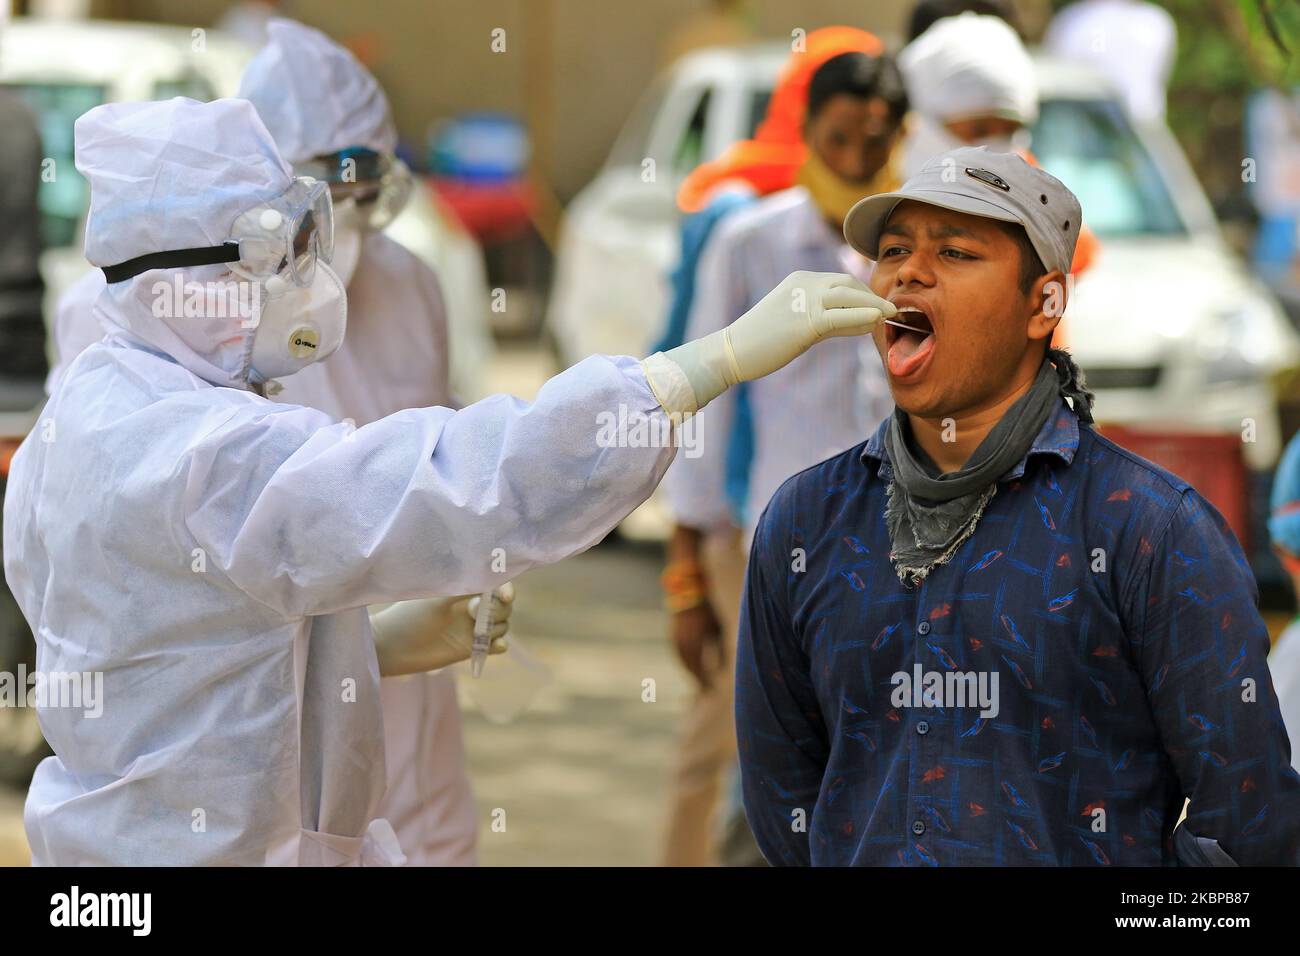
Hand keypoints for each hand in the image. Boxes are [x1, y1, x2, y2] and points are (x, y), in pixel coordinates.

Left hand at [371, 583, 513, 676]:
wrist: (393, 646)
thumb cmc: (410, 615)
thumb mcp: (438, 597)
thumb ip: (465, 587)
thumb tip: (492, 577)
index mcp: (464, 589)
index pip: (495, 584)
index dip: (506, 589)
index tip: (506, 596)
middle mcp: (471, 606)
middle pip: (504, 605)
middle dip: (499, 609)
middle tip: (475, 614)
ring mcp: (473, 628)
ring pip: (503, 625)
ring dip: (497, 628)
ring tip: (476, 633)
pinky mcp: (472, 648)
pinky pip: (497, 645)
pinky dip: (500, 645)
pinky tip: (494, 646)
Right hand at [652, 271, 894, 413]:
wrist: (733, 351)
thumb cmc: (760, 342)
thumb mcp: (794, 322)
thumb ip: (823, 318)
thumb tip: (855, 322)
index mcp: (800, 280)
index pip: (840, 281)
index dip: (862, 293)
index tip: (878, 307)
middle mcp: (805, 283)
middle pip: (849, 283)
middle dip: (872, 296)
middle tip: (891, 311)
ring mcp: (805, 300)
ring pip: (849, 295)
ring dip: (874, 304)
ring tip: (892, 315)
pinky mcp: (806, 321)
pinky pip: (841, 315)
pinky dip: (863, 315)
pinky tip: (879, 320)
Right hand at [671, 600, 723, 689]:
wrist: (688, 591)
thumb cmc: (708, 610)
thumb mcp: (719, 628)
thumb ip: (721, 649)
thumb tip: (723, 670)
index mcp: (696, 638)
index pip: (699, 665)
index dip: (705, 678)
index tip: (712, 688)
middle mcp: (683, 640)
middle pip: (690, 665)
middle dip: (698, 678)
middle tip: (706, 689)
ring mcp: (675, 638)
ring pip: (682, 661)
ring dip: (691, 672)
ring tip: (700, 680)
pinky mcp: (672, 636)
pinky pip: (679, 655)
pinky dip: (685, 663)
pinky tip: (692, 667)